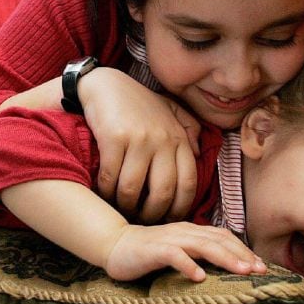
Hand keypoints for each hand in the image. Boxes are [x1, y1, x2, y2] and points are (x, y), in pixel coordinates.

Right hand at [80, 68, 200, 222]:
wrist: (105, 84)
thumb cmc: (137, 102)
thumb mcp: (169, 110)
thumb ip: (189, 129)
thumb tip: (200, 153)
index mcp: (178, 138)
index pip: (188, 184)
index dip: (179, 209)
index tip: (168, 219)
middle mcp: (162, 140)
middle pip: (162, 193)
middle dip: (151, 214)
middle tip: (141, 219)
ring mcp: (138, 139)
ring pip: (133, 189)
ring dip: (125, 205)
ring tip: (121, 207)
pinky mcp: (114, 138)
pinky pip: (111, 177)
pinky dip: (106, 190)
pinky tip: (103, 191)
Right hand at [105, 222, 264, 281]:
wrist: (115, 244)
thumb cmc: (149, 252)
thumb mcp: (178, 250)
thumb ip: (197, 253)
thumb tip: (225, 266)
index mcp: (191, 230)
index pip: (223, 236)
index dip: (243, 249)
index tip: (261, 265)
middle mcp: (184, 231)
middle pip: (219, 239)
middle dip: (241, 254)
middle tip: (260, 270)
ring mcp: (169, 238)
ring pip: (202, 244)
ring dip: (224, 258)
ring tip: (241, 271)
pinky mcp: (154, 249)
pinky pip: (174, 255)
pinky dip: (188, 265)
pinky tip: (200, 277)